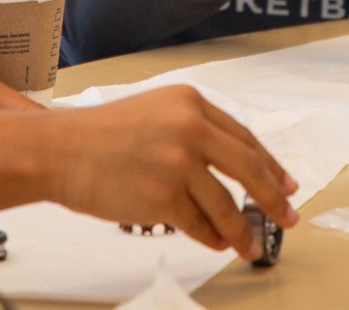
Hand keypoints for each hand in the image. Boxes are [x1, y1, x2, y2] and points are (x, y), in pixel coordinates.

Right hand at [48, 86, 298, 259]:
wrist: (60, 149)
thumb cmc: (102, 134)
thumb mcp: (157, 112)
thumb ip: (195, 131)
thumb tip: (235, 168)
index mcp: (191, 101)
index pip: (243, 136)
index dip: (269, 164)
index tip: (286, 183)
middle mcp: (190, 127)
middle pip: (248, 167)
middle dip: (273, 197)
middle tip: (288, 216)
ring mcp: (177, 162)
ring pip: (227, 204)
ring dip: (242, 230)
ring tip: (251, 246)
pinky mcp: (163, 196)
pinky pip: (199, 224)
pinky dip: (211, 237)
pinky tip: (216, 242)